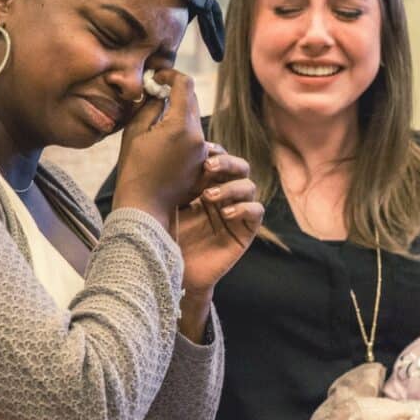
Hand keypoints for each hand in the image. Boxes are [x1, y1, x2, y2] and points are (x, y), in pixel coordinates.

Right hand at [113, 70, 205, 226]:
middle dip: (175, 92)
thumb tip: (157, 90)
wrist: (146, 205)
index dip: (171, 75)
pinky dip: (182, 130)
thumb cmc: (134, 169)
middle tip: (155, 94)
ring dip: (178, 112)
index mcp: (181, 125)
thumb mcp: (135, 131)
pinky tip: (165, 139)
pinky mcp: (202, 162)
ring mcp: (202, 150)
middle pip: (192, 100)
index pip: (185, 84)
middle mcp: (198, 136)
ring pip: (193, 119)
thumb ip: (149, 105)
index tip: (157, 77)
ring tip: (157, 119)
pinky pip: (195, 137)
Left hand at [177, 145, 263, 295]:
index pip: (218, 158)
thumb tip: (176, 149)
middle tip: (208, 166)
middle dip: (226, 162)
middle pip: (239, 167)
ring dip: (231, 187)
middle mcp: (224, 195)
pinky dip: (244, 208)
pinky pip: (256, 211)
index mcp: (205, 184)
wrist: (169, 270)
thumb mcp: (166, 201)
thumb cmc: (163, 235)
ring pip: (249, 186)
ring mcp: (236, 212)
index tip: (198, 151)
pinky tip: (226, 214)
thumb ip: (175, 178)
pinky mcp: (245, 231)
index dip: (213, 151)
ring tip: (208, 197)